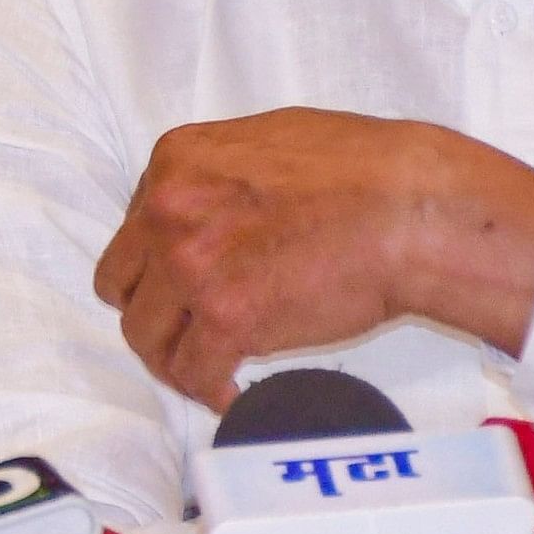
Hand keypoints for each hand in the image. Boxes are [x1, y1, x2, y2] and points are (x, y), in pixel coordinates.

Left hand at [93, 108, 533, 407]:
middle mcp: (167, 212)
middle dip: (151, 307)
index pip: (135, 226)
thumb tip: (212, 208)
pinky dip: (207, 391)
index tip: (180, 282)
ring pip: (144, 334)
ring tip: (201, 367)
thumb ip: (220, 175)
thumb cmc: (364, 170)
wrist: (411, 209)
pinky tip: (228, 392)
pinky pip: (191, 372)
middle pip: (122, 282)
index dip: (158, 260)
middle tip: (181, 326)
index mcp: (175, 162)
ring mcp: (191, 267)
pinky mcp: (225, 319)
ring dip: (171, 355)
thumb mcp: (268, 140)